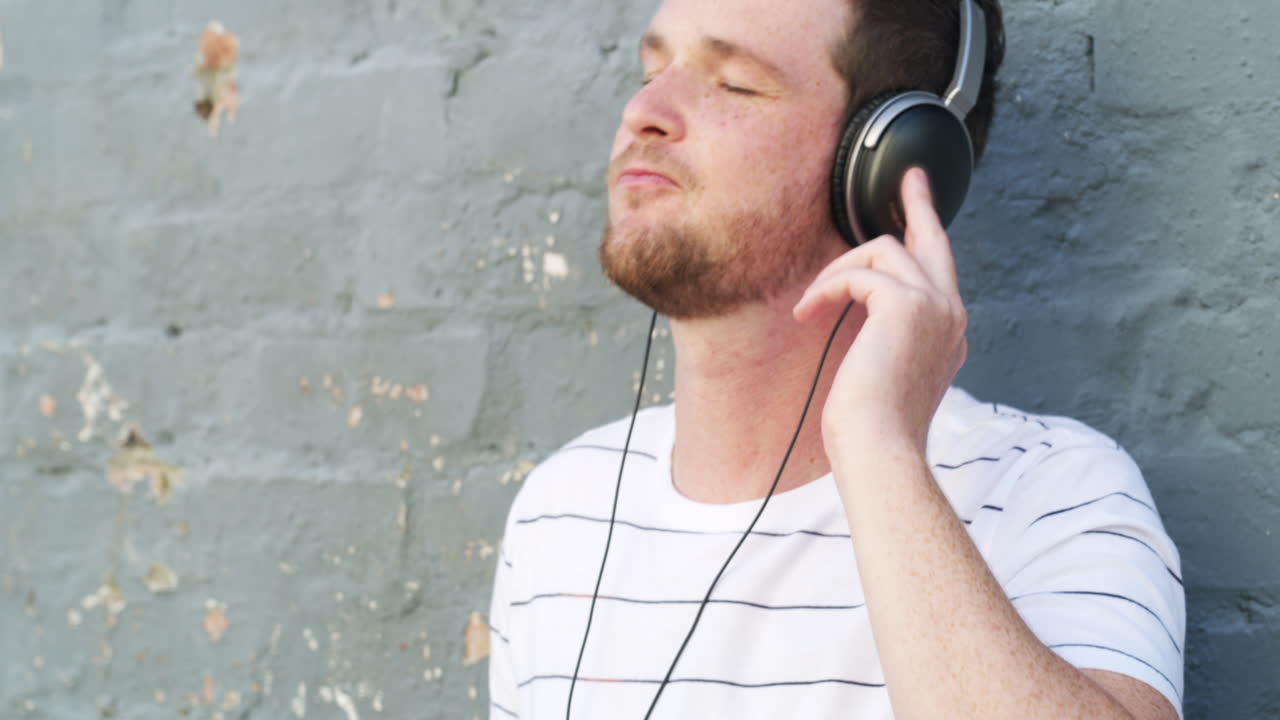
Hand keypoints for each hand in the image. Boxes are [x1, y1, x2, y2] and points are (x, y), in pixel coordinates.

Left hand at [793, 167, 967, 458]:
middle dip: (921, 203)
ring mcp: (935, 306)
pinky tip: (806, 312)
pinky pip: (857, 272)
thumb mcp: (884, 374)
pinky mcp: (906, 304)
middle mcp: (951, 314)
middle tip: (909, 178)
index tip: (918, 214)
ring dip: (836, 272)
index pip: (938, 273)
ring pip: (883, 250)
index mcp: (948, 333)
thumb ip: (887, 338)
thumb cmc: (873, 426)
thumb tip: (864, 310)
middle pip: (934, 241)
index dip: (925, 240)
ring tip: (810, 304)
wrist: (880, 448)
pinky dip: (826, 288)